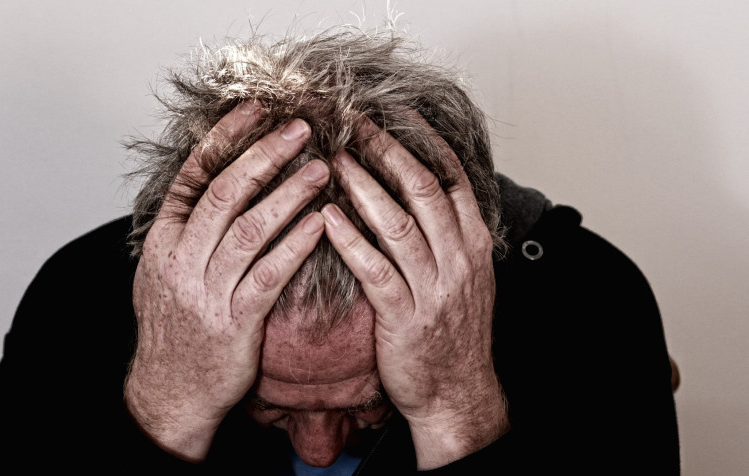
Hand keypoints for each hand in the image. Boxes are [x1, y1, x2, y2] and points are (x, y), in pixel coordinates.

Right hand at [124, 102, 328, 460]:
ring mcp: (207, 290)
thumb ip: (185, 230)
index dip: (225, 138)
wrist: (170, 391)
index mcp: (163, 241)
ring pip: (250, 229)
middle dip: (264, 155)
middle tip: (301, 128)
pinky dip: (296, 245)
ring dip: (289, 194)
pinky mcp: (236, 321)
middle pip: (225, 193)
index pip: (193, 175)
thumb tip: (210, 182)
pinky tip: (322, 222)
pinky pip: (270, 275)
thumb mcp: (161, 273)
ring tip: (321, 168)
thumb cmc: (175, 329)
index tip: (255, 109)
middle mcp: (181, 260)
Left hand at [321, 118, 508, 468]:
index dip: (424, 141)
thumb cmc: (452, 331)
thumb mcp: (465, 276)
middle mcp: (458, 260)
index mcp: (474, 244)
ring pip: (398, 223)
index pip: (453, 178)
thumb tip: (421, 187)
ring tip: (333, 158)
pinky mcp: (404, 316)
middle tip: (355, 122)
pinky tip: (326, 216)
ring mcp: (433, 288)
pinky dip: (350, 240)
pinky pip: (374, 269)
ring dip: (363, 186)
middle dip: (389, 150)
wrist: (456, 391)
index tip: (396, 112)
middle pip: (424, 190)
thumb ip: (448, 233)